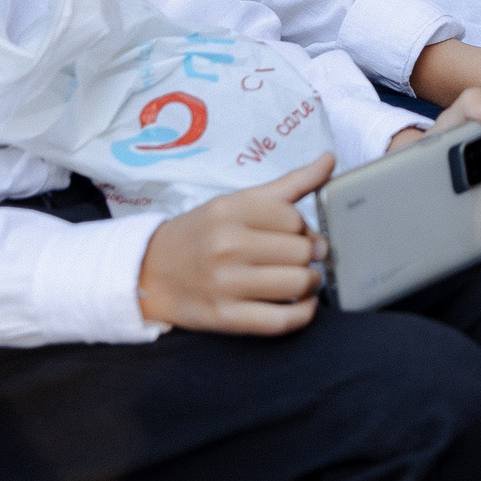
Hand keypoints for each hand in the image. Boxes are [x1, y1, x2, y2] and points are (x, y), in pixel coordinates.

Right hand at [135, 150, 333, 334]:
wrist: (150, 272)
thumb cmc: (202, 234)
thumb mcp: (237, 202)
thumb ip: (289, 184)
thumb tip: (330, 159)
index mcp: (230, 211)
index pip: (294, 219)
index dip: (302, 228)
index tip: (294, 235)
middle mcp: (227, 245)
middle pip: (301, 251)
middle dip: (307, 255)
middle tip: (297, 258)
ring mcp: (225, 284)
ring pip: (298, 283)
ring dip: (310, 284)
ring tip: (301, 280)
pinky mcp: (225, 318)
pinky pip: (282, 320)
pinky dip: (303, 314)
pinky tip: (300, 304)